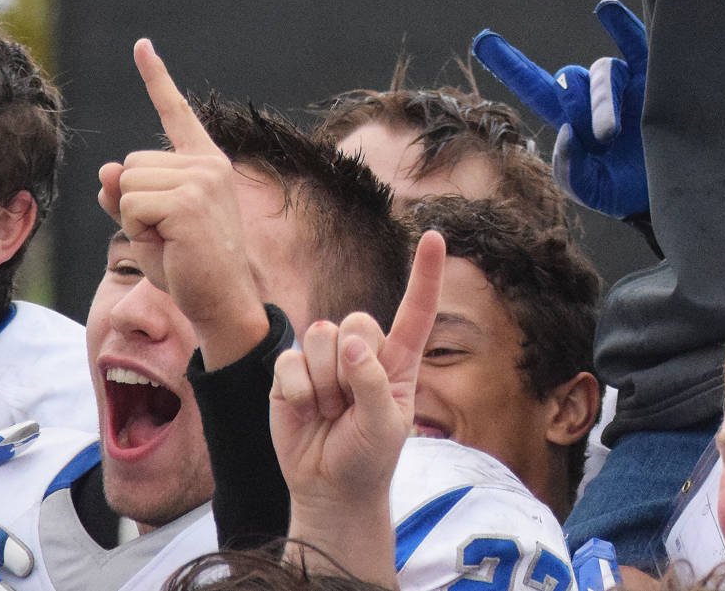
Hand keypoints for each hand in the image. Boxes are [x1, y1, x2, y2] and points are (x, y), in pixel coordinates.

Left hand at [97, 39, 264, 366]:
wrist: (220, 301)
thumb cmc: (187, 266)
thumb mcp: (149, 225)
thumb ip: (126, 195)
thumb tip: (108, 169)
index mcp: (204, 162)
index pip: (175, 113)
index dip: (156, 77)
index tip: (142, 45)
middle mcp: (207, 163)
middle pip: (131, 164)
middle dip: (133, 202)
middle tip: (167, 233)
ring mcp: (201, 178)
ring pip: (128, 184)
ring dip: (134, 218)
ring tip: (169, 240)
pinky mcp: (190, 200)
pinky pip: (131, 204)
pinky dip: (137, 229)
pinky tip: (169, 244)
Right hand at [272, 230, 444, 582]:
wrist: (330, 488)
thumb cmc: (369, 457)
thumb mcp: (387, 426)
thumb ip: (373, 382)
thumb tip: (350, 343)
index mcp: (398, 359)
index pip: (416, 311)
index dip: (425, 274)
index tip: (434, 237)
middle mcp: (362, 350)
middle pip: (355, 320)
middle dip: (349, 367)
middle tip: (349, 408)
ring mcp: (325, 359)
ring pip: (320, 336)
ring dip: (323, 385)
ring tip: (330, 413)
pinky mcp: (291, 372)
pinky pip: (290, 362)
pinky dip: (298, 393)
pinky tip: (306, 413)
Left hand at [472, 0, 648, 217]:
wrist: (673, 189)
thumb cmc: (628, 191)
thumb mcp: (592, 191)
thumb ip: (571, 171)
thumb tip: (568, 130)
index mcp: (572, 120)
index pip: (534, 85)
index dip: (509, 63)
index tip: (482, 39)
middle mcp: (593, 94)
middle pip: (571, 80)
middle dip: (580, 105)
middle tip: (603, 138)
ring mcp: (624, 82)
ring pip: (603, 71)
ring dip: (604, 98)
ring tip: (613, 133)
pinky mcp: (654, 76)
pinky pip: (635, 44)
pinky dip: (620, 25)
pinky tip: (605, 9)